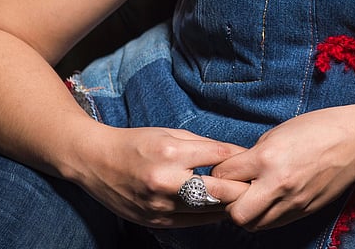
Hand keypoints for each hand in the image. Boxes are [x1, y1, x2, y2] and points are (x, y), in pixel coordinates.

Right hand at [68, 124, 250, 227]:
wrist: (95, 162)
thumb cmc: (135, 143)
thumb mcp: (170, 133)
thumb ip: (203, 145)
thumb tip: (236, 154)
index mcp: (171, 153)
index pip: (219, 158)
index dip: (241, 160)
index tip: (256, 161)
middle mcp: (165, 182)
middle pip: (219, 191)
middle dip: (242, 189)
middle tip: (258, 185)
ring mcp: (160, 205)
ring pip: (208, 211)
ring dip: (228, 205)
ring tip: (244, 199)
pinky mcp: (156, 221)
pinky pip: (192, 222)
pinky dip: (209, 215)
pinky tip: (220, 208)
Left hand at [210, 105, 354, 230]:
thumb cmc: (319, 129)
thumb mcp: (278, 132)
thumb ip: (254, 154)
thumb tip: (237, 169)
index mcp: (267, 158)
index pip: (225, 176)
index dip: (221, 172)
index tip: (226, 168)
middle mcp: (278, 184)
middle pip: (235, 212)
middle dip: (228, 202)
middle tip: (233, 188)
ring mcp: (292, 201)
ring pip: (254, 224)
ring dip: (246, 212)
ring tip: (251, 195)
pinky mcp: (303, 211)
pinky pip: (273, 223)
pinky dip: (265, 215)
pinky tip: (268, 200)